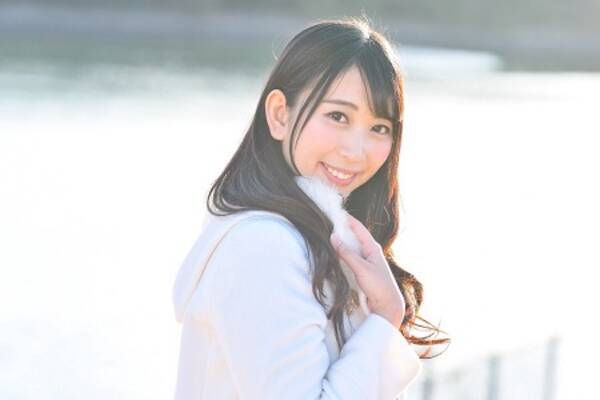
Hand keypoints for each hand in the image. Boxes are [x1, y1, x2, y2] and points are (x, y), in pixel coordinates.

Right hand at [330, 212, 405, 328]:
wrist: (387, 305)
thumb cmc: (378, 285)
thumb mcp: (361, 268)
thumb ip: (346, 253)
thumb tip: (333, 237)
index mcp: (372, 247)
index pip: (359, 228)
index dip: (348, 219)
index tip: (336, 211)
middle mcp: (370, 252)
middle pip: (354, 236)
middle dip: (342, 229)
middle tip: (328, 223)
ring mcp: (367, 261)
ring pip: (352, 247)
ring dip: (342, 242)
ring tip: (328, 236)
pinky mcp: (363, 270)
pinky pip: (351, 257)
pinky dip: (343, 253)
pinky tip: (335, 254)